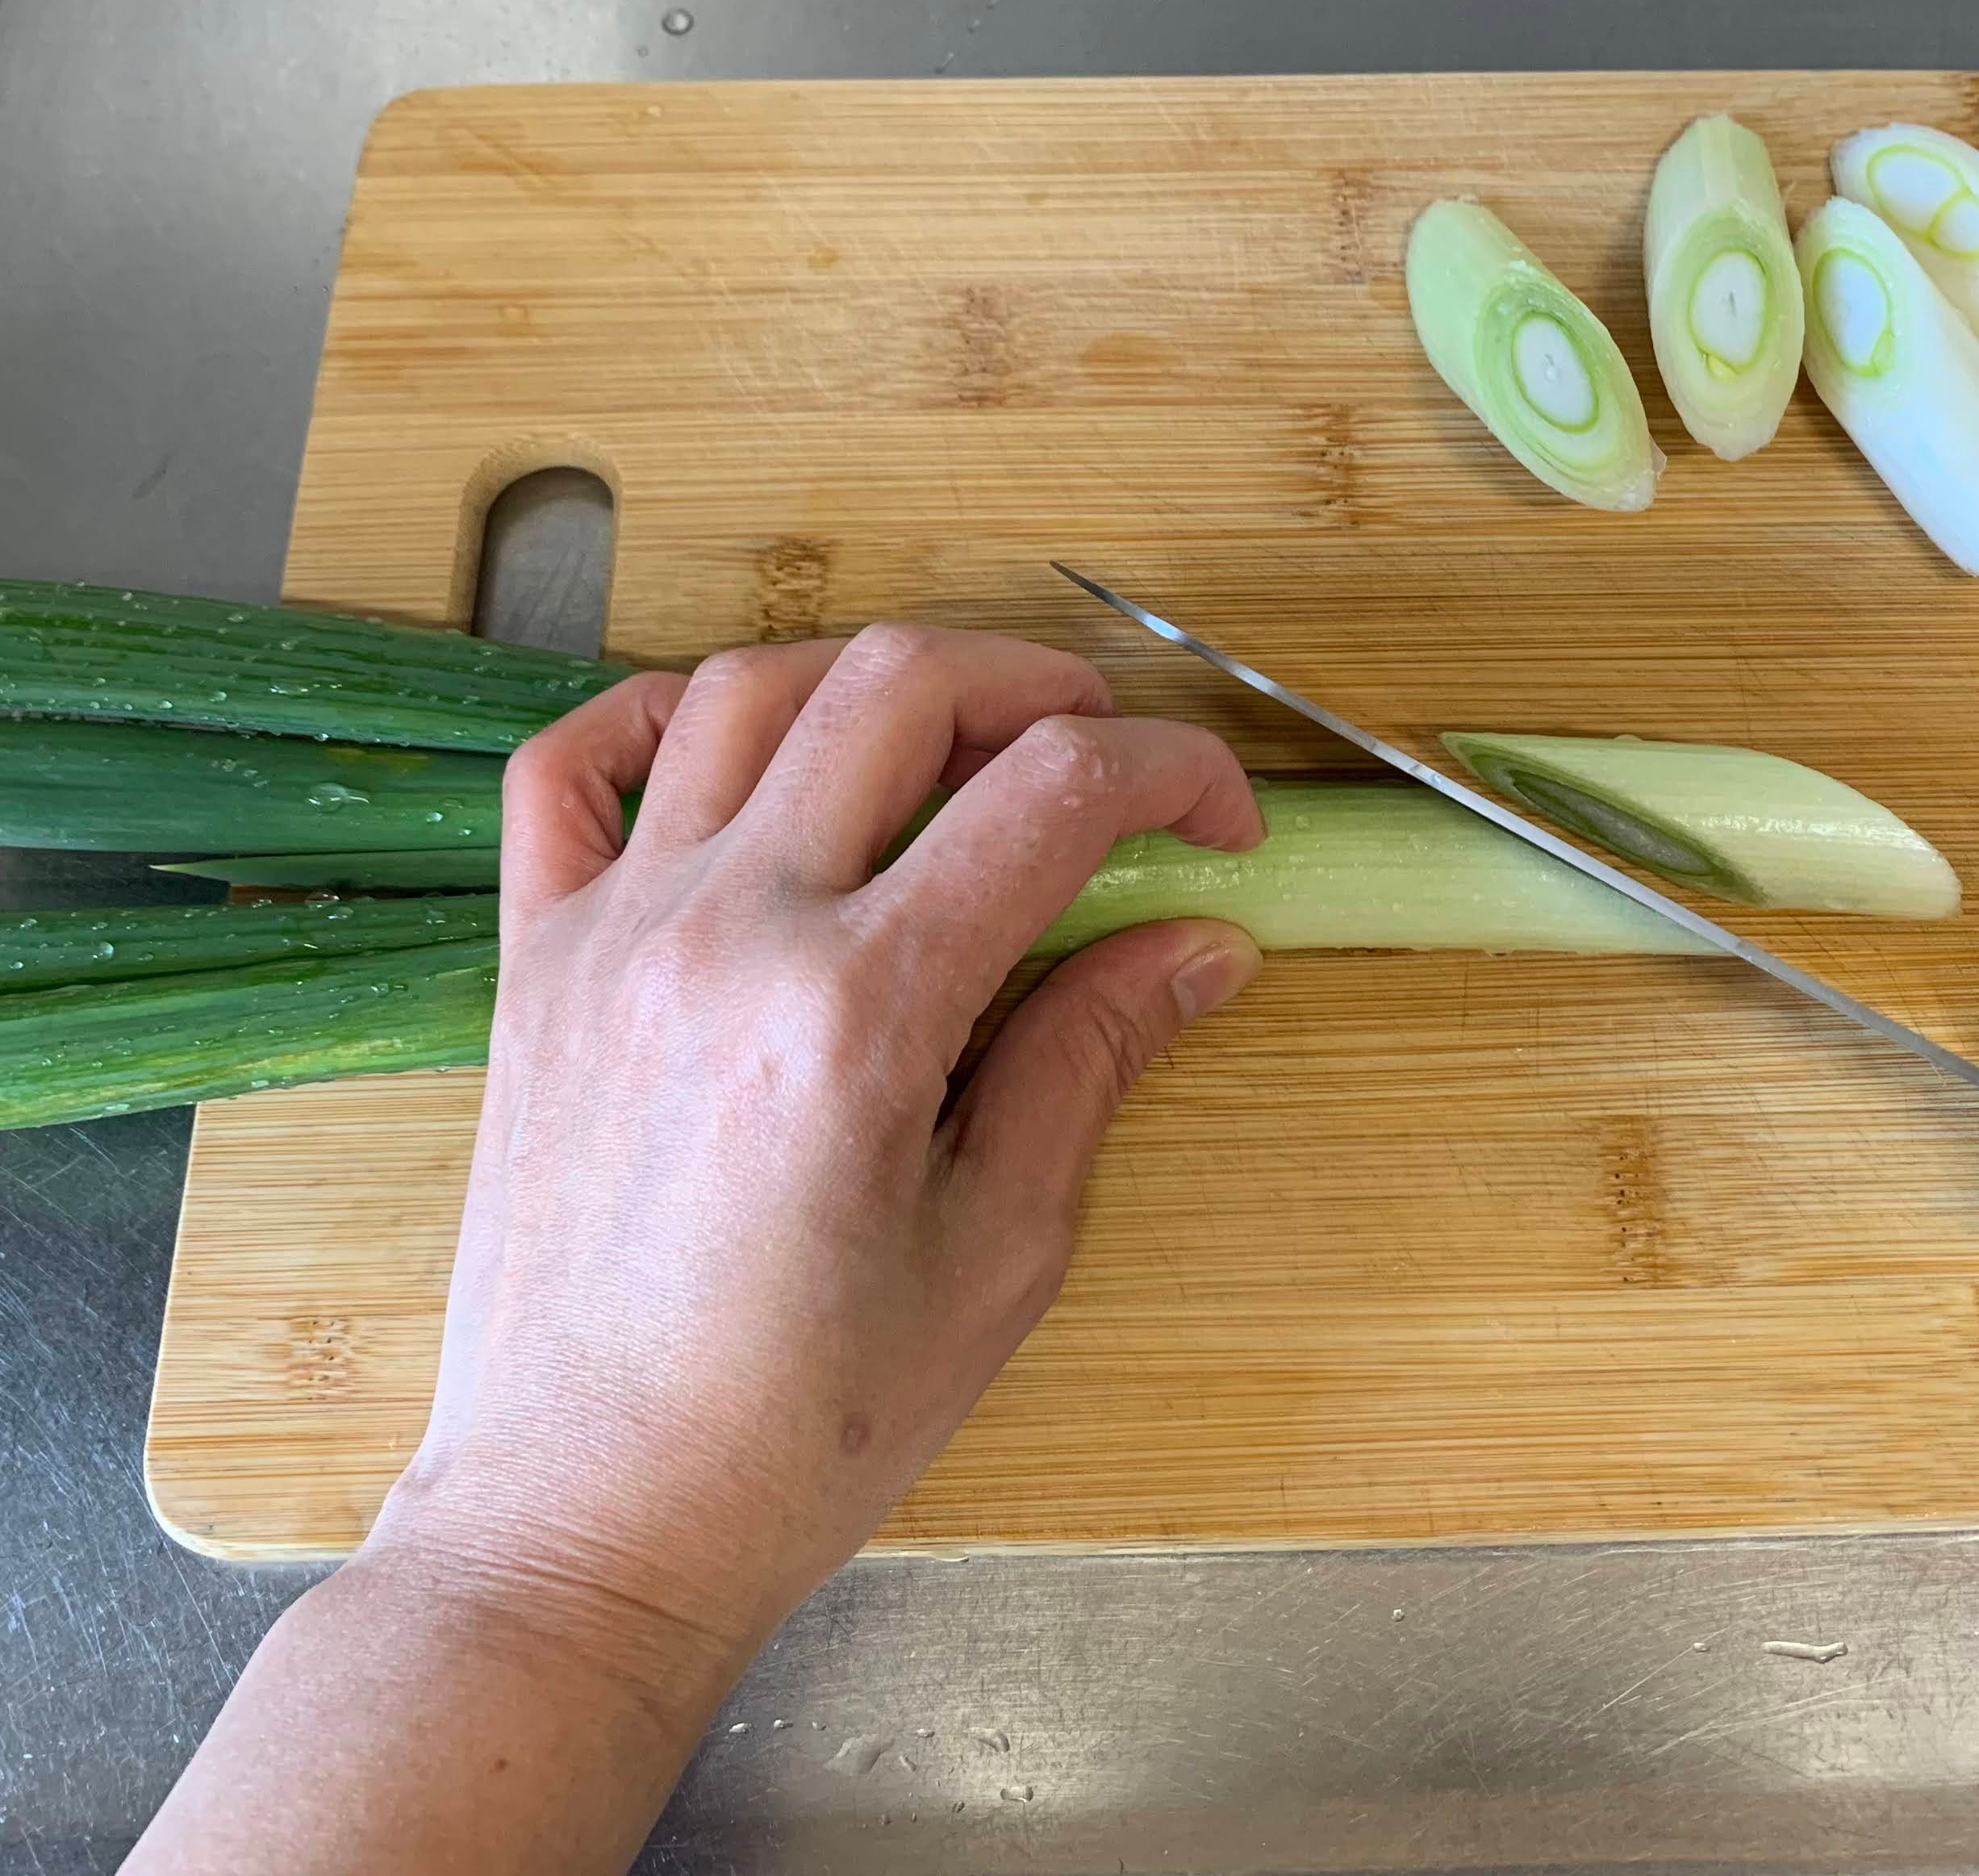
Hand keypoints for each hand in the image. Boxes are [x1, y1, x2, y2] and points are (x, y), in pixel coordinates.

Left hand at [132, 626, 1264, 1875]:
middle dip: (1041, 684)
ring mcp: (613, 930)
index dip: (1172, 771)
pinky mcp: (533, 960)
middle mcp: (727, 929)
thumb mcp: (997, 1253)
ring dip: (875, 680)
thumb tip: (1201, 944)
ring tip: (953, 743)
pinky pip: (571, 766)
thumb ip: (1093, 1059)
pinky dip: (660, 716)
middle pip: (901, 684)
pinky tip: (740, 752)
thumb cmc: (800, 1427)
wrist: (580, 1524)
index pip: (1053, 793)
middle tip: (1105, 756)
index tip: (1221, 819)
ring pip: (747, 687)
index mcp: (859, 1009)